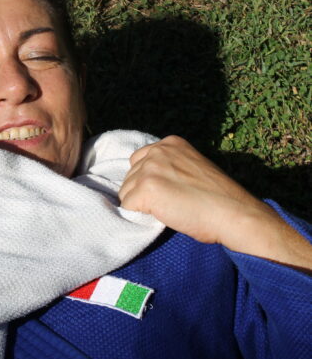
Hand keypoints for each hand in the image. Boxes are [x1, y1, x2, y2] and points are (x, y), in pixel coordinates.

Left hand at [119, 136, 311, 270]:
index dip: (149, 180)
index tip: (169, 190)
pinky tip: (164, 215)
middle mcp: (158, 151)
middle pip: (130, 176)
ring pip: (126, 192)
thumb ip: (170, 166)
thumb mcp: (192, 167)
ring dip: (141, 205)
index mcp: (170, 143)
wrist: (234, 213)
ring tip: (170, 208)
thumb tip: (144, 180)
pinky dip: (140, 215)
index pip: (139, 160)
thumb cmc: (217, 198)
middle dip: (143, 192)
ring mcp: (150, 168)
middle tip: (171, 202)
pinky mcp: (146, 188)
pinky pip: (127, 207)